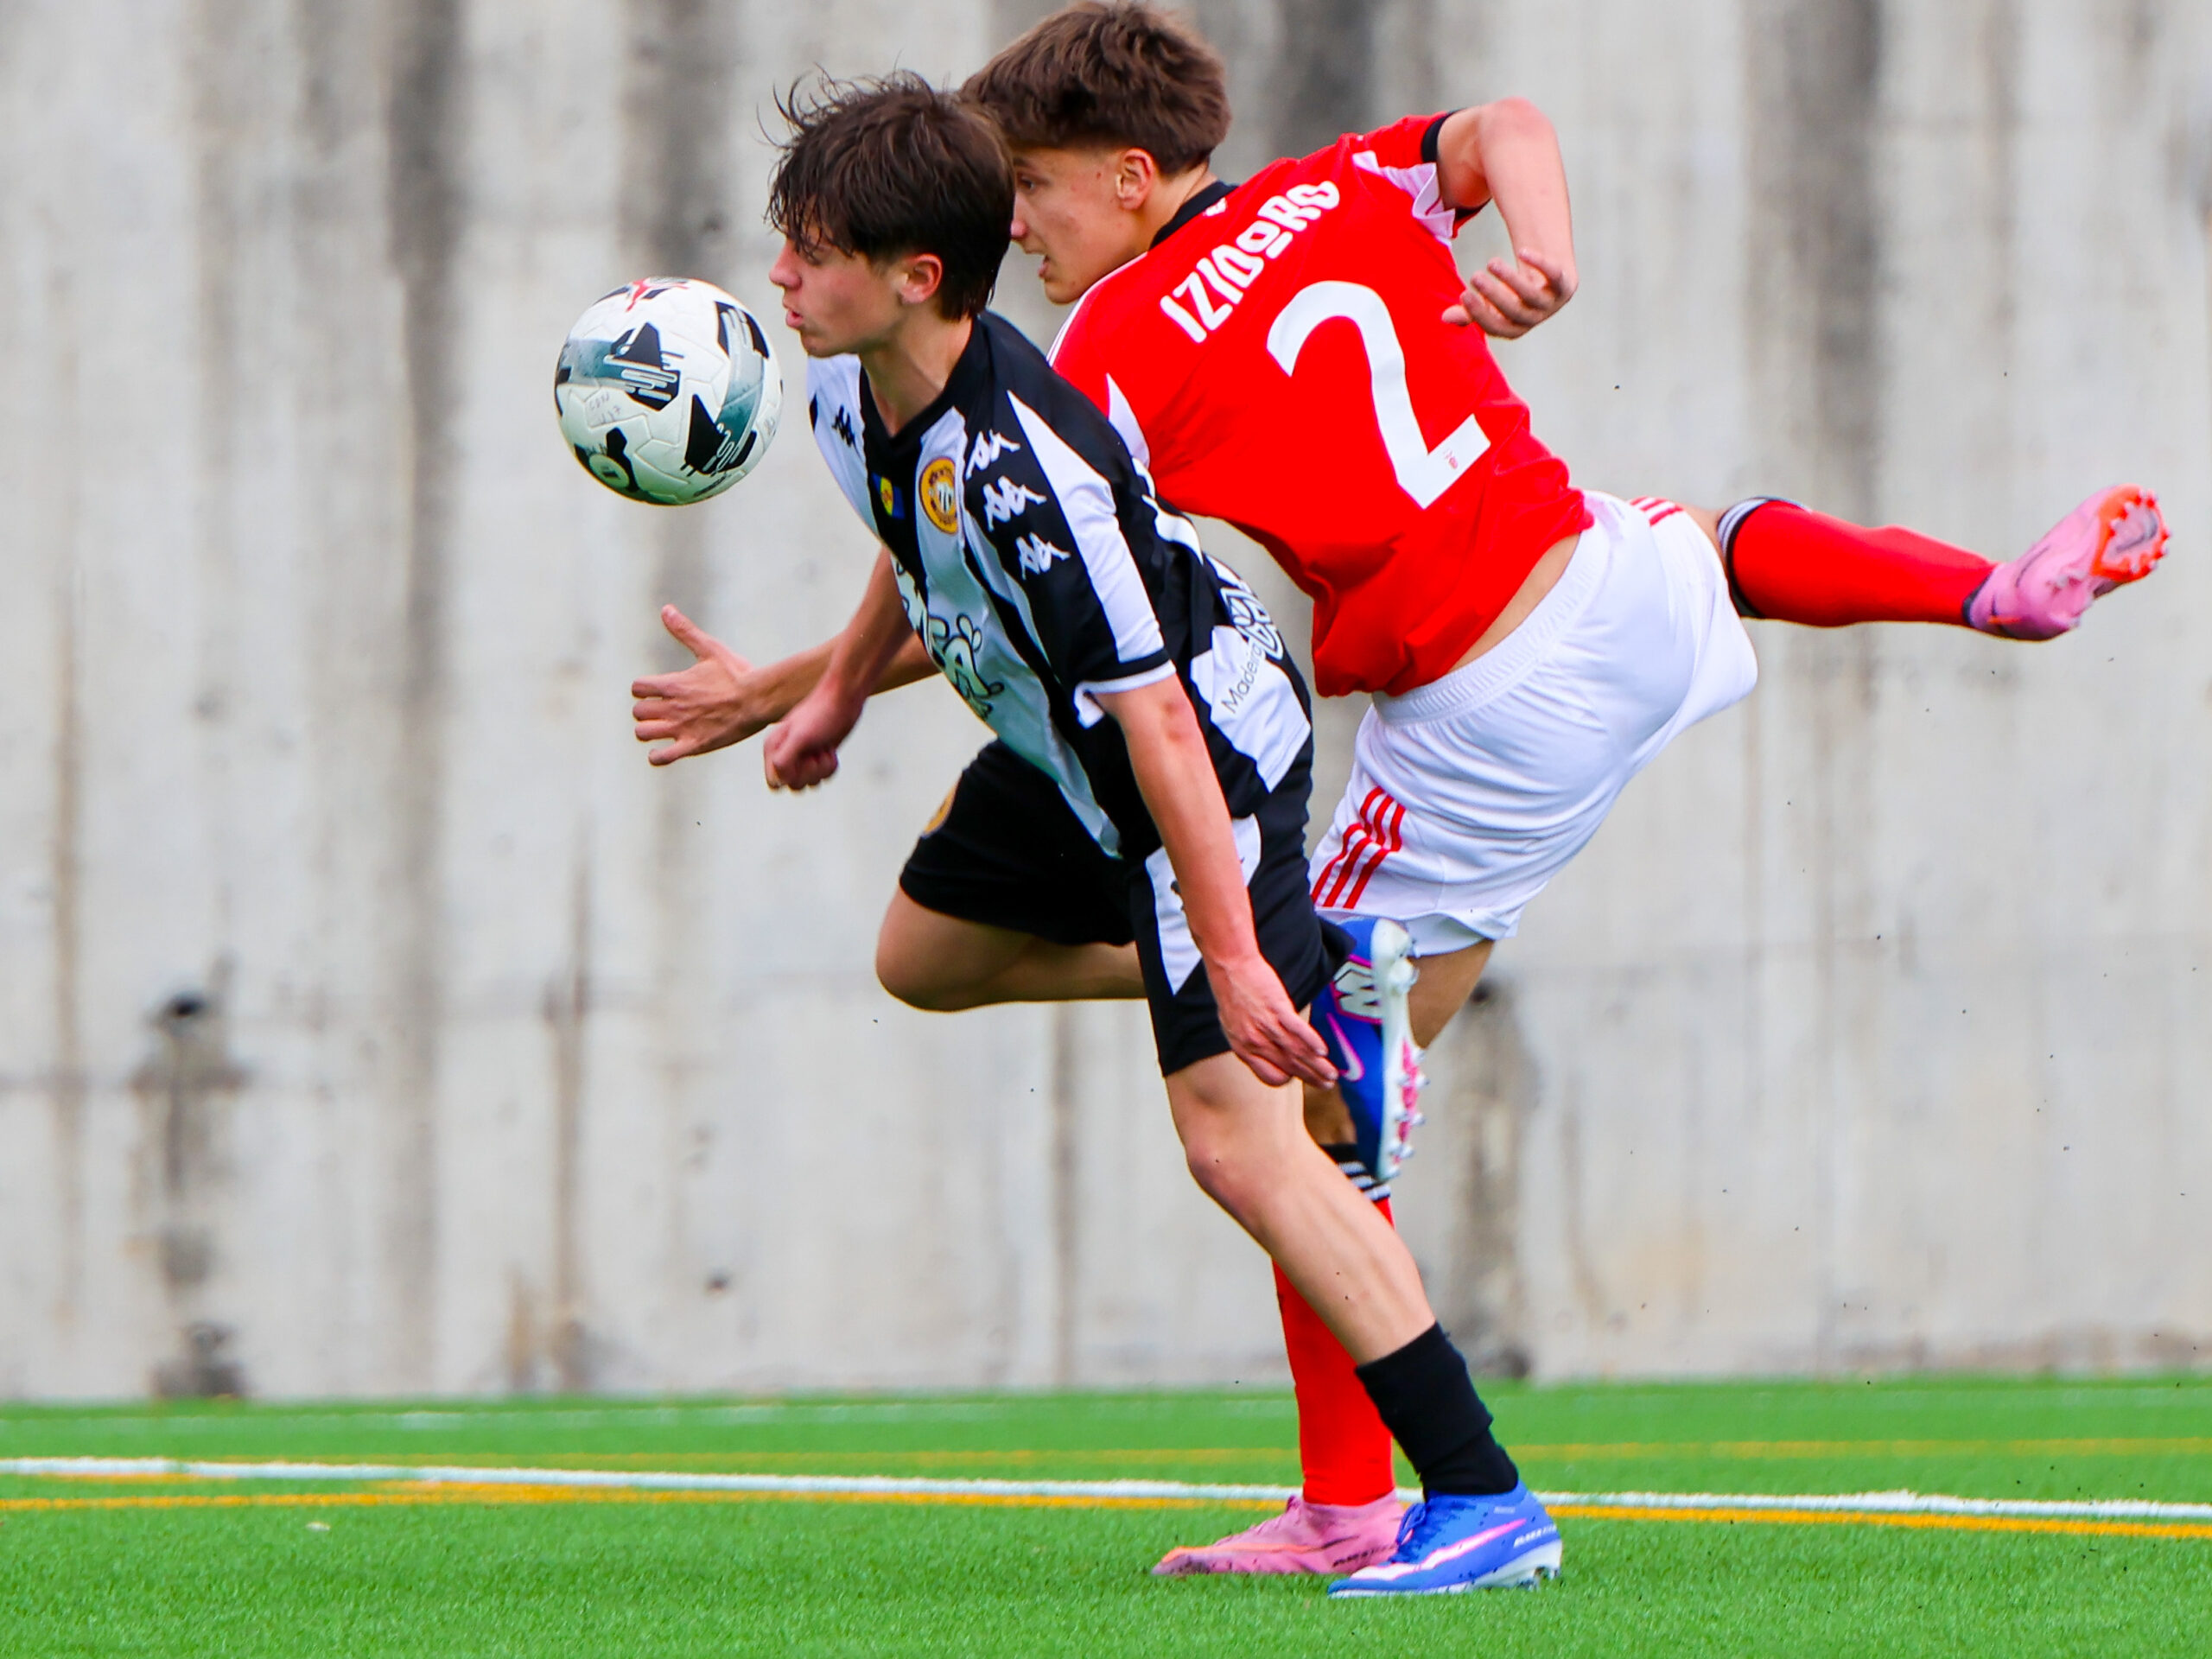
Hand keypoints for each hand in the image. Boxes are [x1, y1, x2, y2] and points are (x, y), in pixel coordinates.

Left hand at [632, 606, 768, 765]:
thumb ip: (685, 631)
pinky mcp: (693, 745)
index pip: (637, 688)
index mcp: (673, 684)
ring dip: (648, 731)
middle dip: (646, 711)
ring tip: (661, 729)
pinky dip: (657, 756)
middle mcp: (672, 706)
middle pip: (638, 712)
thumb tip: (665, 609)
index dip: (643, 689)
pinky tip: (664, 751)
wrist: (758, 699)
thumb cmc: (737, 673)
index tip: (655, 691)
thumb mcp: (710, 648)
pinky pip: (662, 757)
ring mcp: (681, 728)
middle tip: (662, 710)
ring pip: (643, 733)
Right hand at [761, 679, 862, 791]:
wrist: (844, 699)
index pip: (774, 782)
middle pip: (794, 785)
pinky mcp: (818, 757)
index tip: (801, 760)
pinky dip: (830, 767)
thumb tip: (778, 781)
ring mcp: (802, 756)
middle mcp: (784, 754)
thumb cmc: (820, 715)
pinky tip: (831, 750)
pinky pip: (822, 776)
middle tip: (816, 752)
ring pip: (810, 783)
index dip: (791, 778)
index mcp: (773, 748)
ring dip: (822, 769)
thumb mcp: (800, 737)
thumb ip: (784, 760)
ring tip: (824, 748)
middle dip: (810, 773)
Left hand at [1207, 951, 1337, 1089]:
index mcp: (1243, 1049)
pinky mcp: (1277, 1007)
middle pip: (1288, 1067)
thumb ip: (1249, 1040)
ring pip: (1296, 1052)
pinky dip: (1311, 1042)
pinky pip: (1297, 1030)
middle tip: (1327, 1086)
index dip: (1287, 1077)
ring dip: (1317, 1066)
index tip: (1299, 1076)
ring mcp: (1266, 1025)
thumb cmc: (1231, 992)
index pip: (1270, 1075)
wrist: (1229, 966)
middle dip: (1311, 1078)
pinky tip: (1323, 1051)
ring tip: (1333, 1075)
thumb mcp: (1232, 1024)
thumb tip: (1263, 1050)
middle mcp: (1255, 1042)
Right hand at [1444, 247, 1575, 337]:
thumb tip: (1444, 318)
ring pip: (1530, 294)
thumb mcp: (1491, 302)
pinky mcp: (1564, 284)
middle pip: (1513, 311)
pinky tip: (1523, 251)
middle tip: (1475, 276)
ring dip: (1510, 278)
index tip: (1464, 294)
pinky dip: (1539, 264)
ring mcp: (1551, 303)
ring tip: (1491, 262)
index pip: (1496, 327)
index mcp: (1514, 328)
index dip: (1480, 313)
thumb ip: (1469, 311)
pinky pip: (1553, 275)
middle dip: (1493, 294)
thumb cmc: (1514, 293)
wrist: (1550, 278)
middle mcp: (1533, 319)